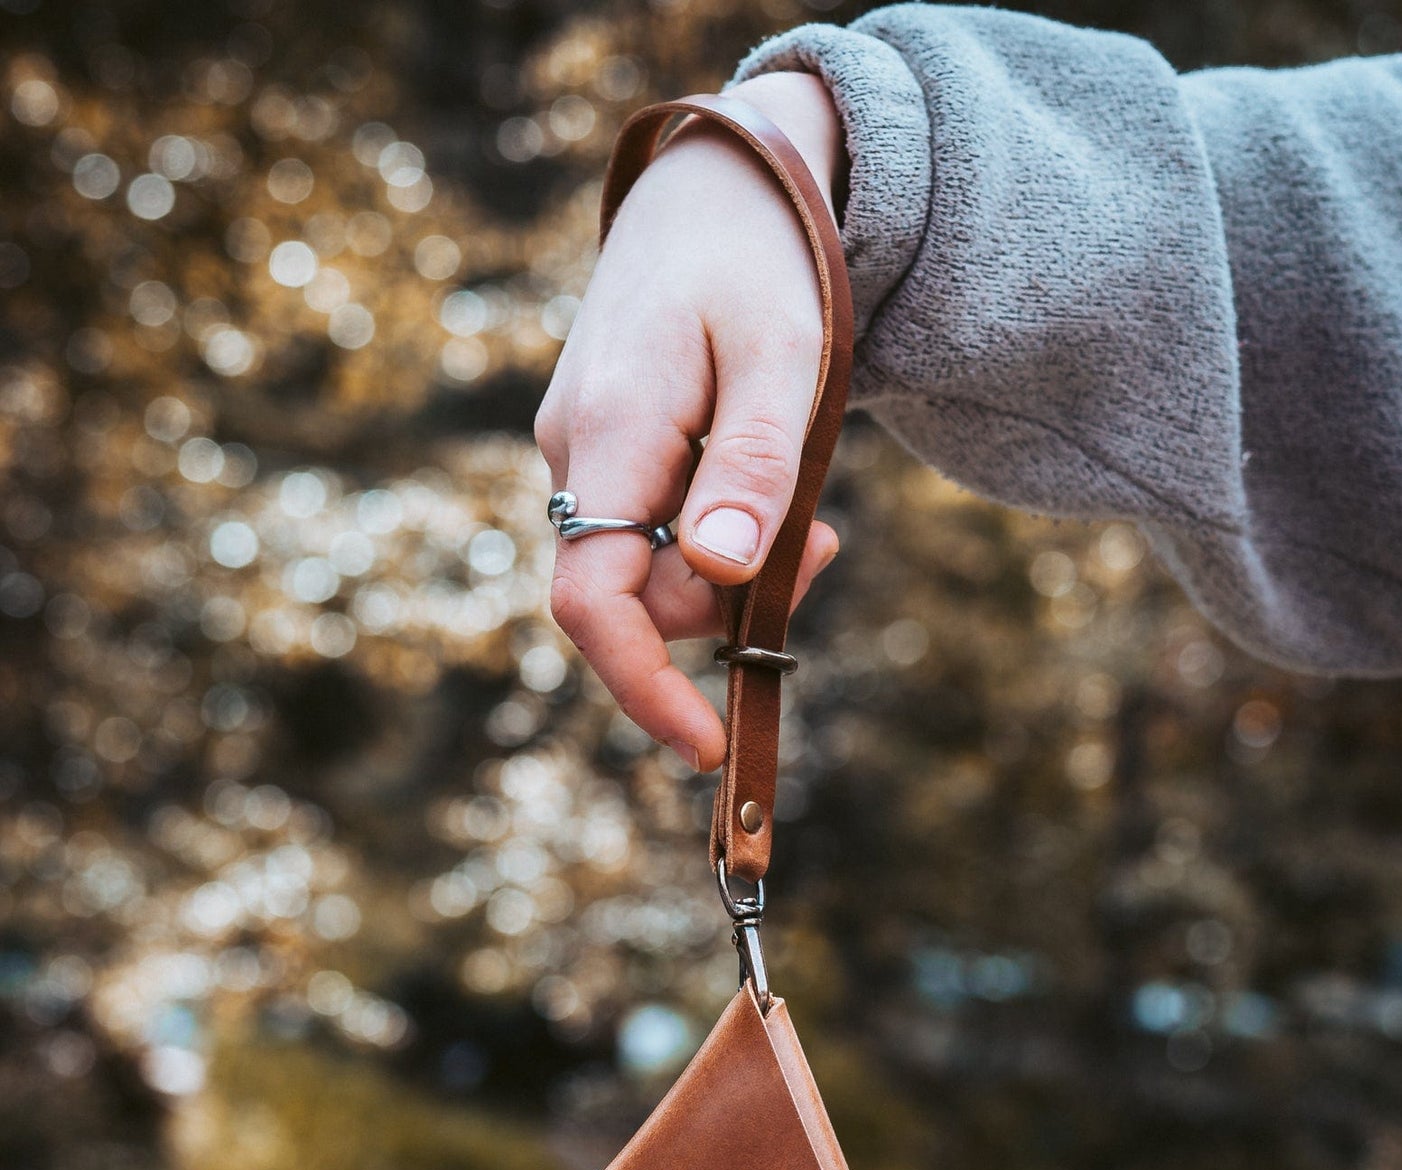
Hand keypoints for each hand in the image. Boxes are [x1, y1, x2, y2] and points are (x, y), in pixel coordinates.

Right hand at [534, 72, 845, 771]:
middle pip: (635, 595)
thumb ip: (753, 467)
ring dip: (730, 568)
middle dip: (727, 607)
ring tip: (805, 504)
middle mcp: (575, 452)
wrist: (714, 187)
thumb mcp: (784, 357)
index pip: (593, 599)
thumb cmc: (760, 261)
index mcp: (610, 430)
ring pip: (648, 567)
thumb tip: (721, 577)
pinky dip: (713, 536)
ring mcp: (584, 452)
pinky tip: (759, 483)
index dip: (642, 687)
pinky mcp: (606, 451)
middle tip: (823, 548)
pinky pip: (652, 529)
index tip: (709, 747)